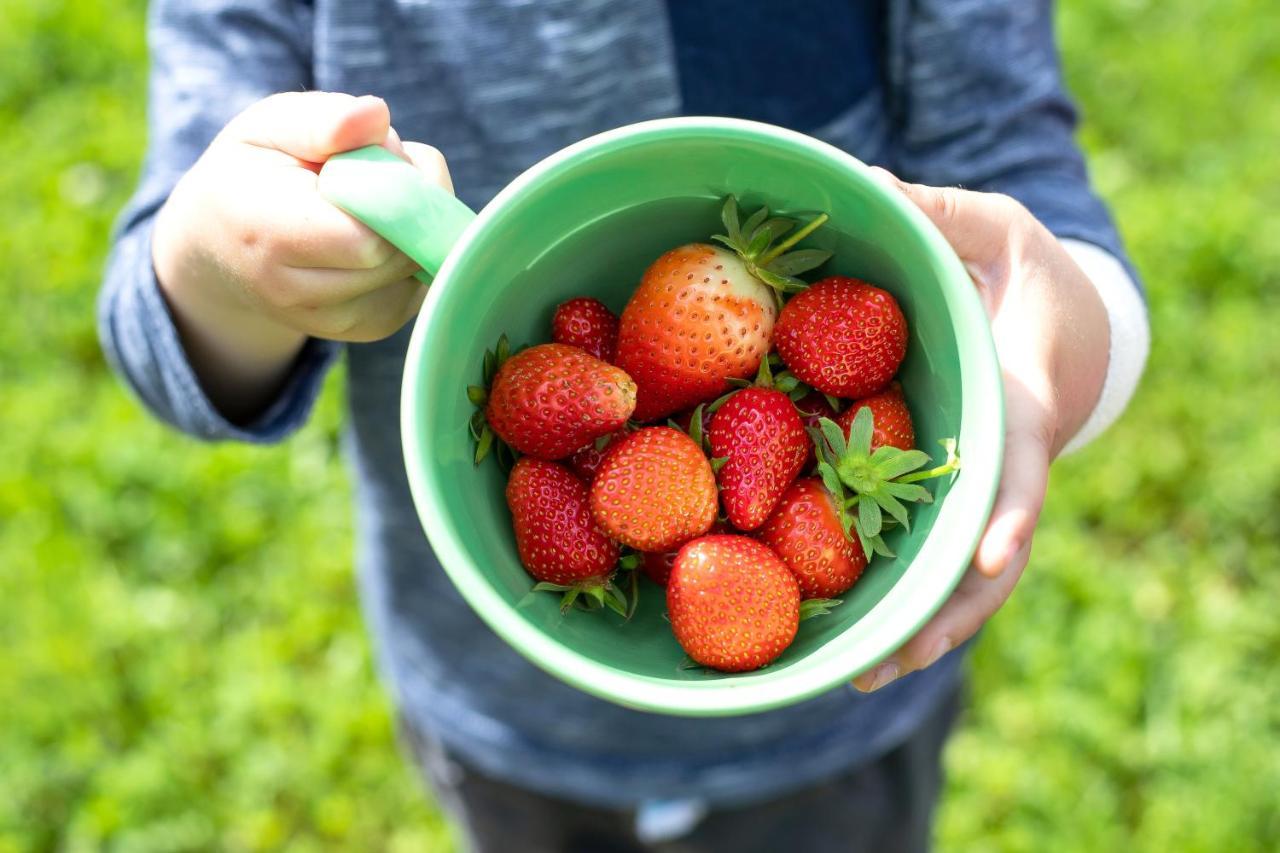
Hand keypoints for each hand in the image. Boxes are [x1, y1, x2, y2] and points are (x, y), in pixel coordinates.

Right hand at [152, 91, 451, 420]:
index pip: (368, 233)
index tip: (382, 151)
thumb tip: (377, 116)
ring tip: (372, 201)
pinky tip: (379, 232)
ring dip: (416, 228)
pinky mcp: (366, 329)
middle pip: (399, 253)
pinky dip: (414, 255)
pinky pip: (419, 290)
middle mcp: (296, 292)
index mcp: (268, 232)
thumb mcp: (269, 126)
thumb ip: (322, 119)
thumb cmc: (252, 172)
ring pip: (416, 272)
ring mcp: (333, 321)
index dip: (397, 187)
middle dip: (413, 203)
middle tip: (381, 168)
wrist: (220, 247)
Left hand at [853, 170, 1109, 691]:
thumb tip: (864, 181)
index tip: (987, 556)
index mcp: (1018, 400)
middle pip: (989, 554)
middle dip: (949, 609)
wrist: (1059, 327)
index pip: (1019, 462)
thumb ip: (940, 212)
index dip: (1006, 511)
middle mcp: (1003, 463)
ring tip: (857, 674)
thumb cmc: (1023, 276)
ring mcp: (981, 491)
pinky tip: (846, 637)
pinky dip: (899, 597)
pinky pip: (928, 554)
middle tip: (891, 659)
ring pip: (959, 575)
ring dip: (918, 626)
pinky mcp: (953, 500)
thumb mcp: (995, 230)